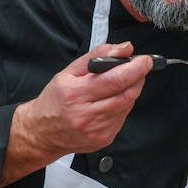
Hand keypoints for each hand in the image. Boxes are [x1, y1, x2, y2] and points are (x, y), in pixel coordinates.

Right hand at [0, 42, 153, 185]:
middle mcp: (87, 115)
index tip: (145, 60)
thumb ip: (97, 56)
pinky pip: (123, 117)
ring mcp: (97, 130)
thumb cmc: (55, 101)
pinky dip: (123, 105)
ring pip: (128, 105)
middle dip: (137, 78)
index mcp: (76, 94)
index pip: (116, 80)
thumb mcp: (69, 72)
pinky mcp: (104, 139)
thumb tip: (124, 49)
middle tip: (137, 69)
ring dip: (130, 91)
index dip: (136, 68)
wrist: (42, 132)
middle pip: (127, 94)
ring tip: (117, 85)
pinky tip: (111, 101)